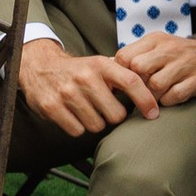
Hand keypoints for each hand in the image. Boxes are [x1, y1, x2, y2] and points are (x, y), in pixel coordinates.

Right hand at [18, 42, 150, 134]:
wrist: (39, 67)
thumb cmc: (78, 70)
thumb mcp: (100, 64)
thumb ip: (125, 74)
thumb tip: (156, 87)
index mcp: (101, 65)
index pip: (131, 82)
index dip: (146, 100)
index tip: (153, 114)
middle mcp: (85, 77)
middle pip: (116, 115)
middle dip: (113, 116)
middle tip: (104, 108)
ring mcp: (67, 93)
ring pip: (96, 125)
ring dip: (94, 122)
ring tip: (86, 109)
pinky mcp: (52, 107)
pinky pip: (77, 130)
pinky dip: (77, 127)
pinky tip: (72, 114)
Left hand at [112, 29, 195, 108]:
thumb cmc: (180, 55)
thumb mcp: (159, 46)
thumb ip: (136, 55)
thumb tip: (109, 67)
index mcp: (156, 40)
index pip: (125, 56)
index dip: (121, 72)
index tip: (125, 81)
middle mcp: (170, 50)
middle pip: (138, 69)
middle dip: (137, 83)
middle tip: (140, 89)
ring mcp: (185, 65)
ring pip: (155, 85)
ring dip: (152, 95)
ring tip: (155, 95)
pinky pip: (173, 96)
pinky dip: (168, 101)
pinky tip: (170, 97)